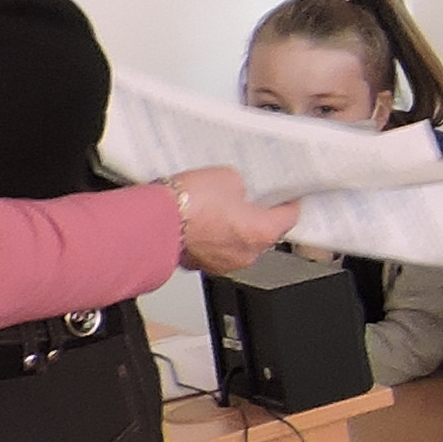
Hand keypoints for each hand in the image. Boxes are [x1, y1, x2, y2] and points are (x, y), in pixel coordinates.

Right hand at [170, 169, 303, 276]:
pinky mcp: (199, 264)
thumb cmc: (189, 203)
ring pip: (237, 243)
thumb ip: (242, 186)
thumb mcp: (228, 177)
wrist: (153, 222)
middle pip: (263, 233)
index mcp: (262, 232)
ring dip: (232, 228)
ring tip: (219, 207)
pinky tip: (201, 219)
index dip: (289, 202)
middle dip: (258, 216)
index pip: (289, 217)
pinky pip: (214, 248)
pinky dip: (212, 236)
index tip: (288, 196)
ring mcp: (222, 263)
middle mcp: (245, 254)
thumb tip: (238, 189)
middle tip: (250, 198)